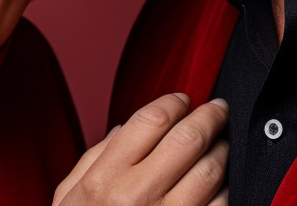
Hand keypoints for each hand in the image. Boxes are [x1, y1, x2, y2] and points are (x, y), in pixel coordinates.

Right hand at [53, 93, 228, 205]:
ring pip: (212, 172)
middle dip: (210, 117)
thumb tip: (128, 128)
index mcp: (105, 179)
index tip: (183, 99)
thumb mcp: (70, 197)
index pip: (152, 120)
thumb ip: (95, 157)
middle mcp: (137, 198)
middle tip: (218, 110)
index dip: (174, 102)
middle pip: (188, 139)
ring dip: (222, 152)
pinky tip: (220, 185)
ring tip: (221, 146)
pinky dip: (226, 191)